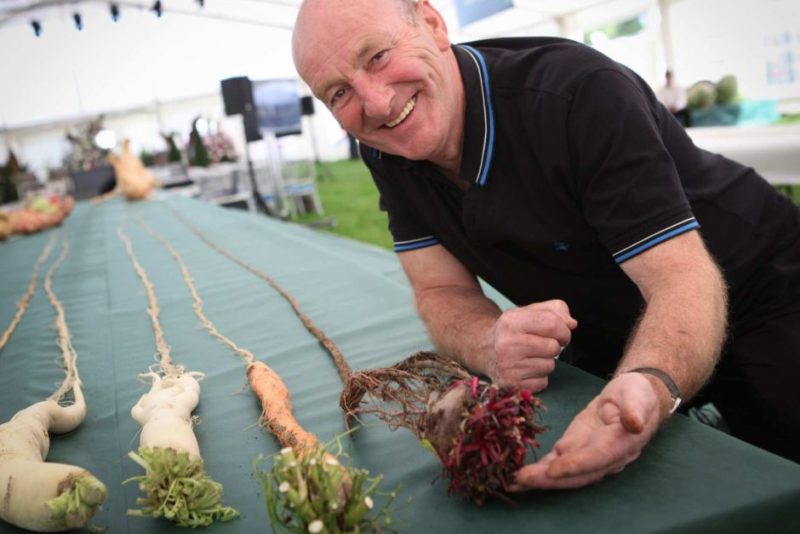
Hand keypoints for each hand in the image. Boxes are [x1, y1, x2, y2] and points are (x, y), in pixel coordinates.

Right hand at [488, 300, 576, 391]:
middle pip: (553, 347)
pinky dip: (539, 378)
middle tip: (540, 345)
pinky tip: (525, 370)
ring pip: (549, 366)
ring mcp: (507, 367)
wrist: (485, 351)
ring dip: (545, 362)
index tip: (560, 334)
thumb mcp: (529, 312)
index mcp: (511, 321)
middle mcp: (506, 344)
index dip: (563, 330)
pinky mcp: (511, 385)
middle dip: (553, 346)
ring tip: (530, 357)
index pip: (552, 324)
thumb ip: (555, 310)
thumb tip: (571, 324)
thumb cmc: (513, 331)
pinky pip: (543, 383)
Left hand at [510, 372, 662, 489]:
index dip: (575, 465)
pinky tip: (516, 475)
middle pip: (575, 474)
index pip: (596, 459)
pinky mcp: (573, 448)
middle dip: (547, 479)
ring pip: (561, 472)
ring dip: (537, 479)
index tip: (553, 470)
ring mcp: (586, 455)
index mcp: (620, 445)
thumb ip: (636, 409)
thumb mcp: (638, 396)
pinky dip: (536, 469)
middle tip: (520, 480)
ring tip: (511, 482)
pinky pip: (554, 462)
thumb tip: (635, 423)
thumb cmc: (637, 395)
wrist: (632, 398)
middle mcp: (603, 459)